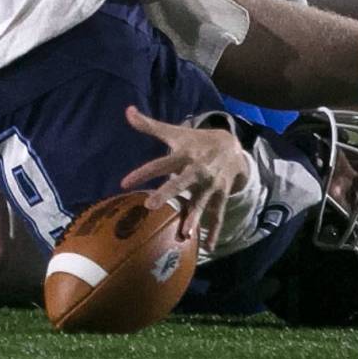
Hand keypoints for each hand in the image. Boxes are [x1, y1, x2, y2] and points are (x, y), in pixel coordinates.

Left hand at [120, 105, 250, 251]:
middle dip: (167, 192)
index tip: (124, 183)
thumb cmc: (196, 141)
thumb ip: (150, 125)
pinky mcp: (220, 194)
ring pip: (201, 201)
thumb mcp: (175, 132)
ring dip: (194, 217)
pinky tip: (207, 247)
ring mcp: (210, 183)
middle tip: (150, 205)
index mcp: (184, 153)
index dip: (143, 172)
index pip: (160, 163)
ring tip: (185, 233)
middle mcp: (197, 169)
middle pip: (180, 181)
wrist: (232, 145)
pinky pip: (217, 214)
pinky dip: (214, 230)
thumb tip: (127, 110)